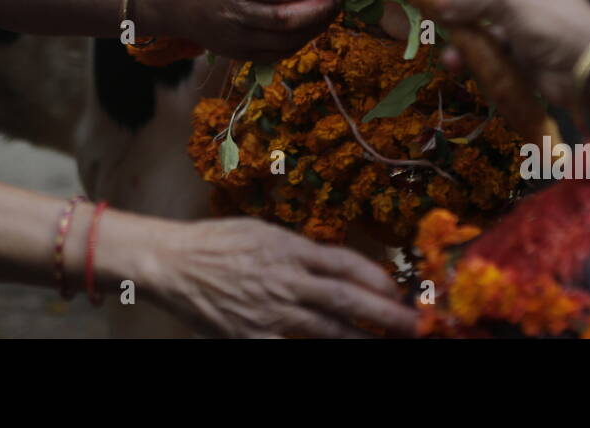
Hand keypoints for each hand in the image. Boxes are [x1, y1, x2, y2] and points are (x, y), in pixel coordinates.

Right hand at [140, 0, 339, 62]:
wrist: (172, 2)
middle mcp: (235, 14)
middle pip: (287, 20)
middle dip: (321, 9)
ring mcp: (237, 39)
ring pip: (288, 41)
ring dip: (316, 28)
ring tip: (330, 12)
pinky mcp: (240, 55)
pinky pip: (279, 53)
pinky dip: (300, 41)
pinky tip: (310, 27)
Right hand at [146, 218, 417, 337]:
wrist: (173, 262)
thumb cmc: (217, 242)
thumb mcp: (263, 232)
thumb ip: (299, 249)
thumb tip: (332, 264)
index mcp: (291, 250)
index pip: (345, 266)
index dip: (377, 279)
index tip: (400, 291)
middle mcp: (287, 282)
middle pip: (346, 301)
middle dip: (386, 315)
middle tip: (416, 326)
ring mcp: (271, 313)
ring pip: (328, 331)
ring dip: (362, 340)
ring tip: (388, 345)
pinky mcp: (253, 338)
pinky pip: (291, 351)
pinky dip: (316, 355)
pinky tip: (336, 356)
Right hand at [439, 0, 589, 106]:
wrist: (586, 69)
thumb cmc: (552, 20)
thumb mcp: (510, 0)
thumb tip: (440, 2)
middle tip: (433, 5)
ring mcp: (523, 25)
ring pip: (484, 24)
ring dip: (462, 34)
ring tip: (446, 46)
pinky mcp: (519, 54)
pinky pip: (489, 51)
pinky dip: (472, 56)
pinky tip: (455, 63)